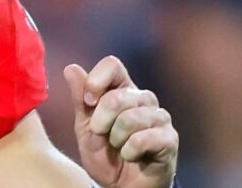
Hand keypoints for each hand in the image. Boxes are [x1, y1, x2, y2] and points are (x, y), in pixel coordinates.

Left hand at [64, 56, 177, 187]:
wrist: (122, 185)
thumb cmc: (105, 153)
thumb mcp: (84, 126)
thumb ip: (80, 98)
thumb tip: (71, 69)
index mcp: (122, 89)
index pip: (112, 65)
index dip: (96, 81)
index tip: (87, 102)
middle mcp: (144, 98)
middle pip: (117, 96)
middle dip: (100, 121)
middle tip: (100, 134)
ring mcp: (159, 117)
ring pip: (130, 118)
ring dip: (115, 139)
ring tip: (118, 146)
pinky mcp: (169, 138)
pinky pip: (142, 139)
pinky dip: (129, 151)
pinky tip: (131, 156)